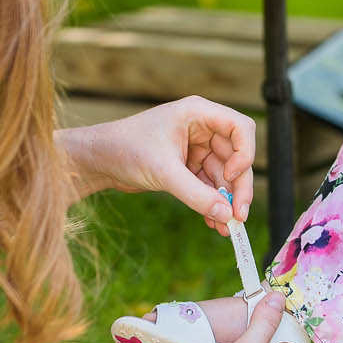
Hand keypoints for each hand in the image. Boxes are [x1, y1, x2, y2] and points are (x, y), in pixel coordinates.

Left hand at [68, 97, 255, 235]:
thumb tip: (226, 215)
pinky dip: (212, 203)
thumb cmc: (125, 150)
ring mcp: (195, 148)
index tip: (232, 176)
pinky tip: (213, 222)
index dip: (245, 153)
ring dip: (226, 201)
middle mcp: (201, 128)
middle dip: (238, 187)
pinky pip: (208, 186)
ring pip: (224, 175)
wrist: (97, 161)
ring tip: (225, 228)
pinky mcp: (186, 166)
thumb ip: (196, 194)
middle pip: (236, 157)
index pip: (240, 128)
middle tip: (238, 216)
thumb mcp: (163, 172)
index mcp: (198, 114)